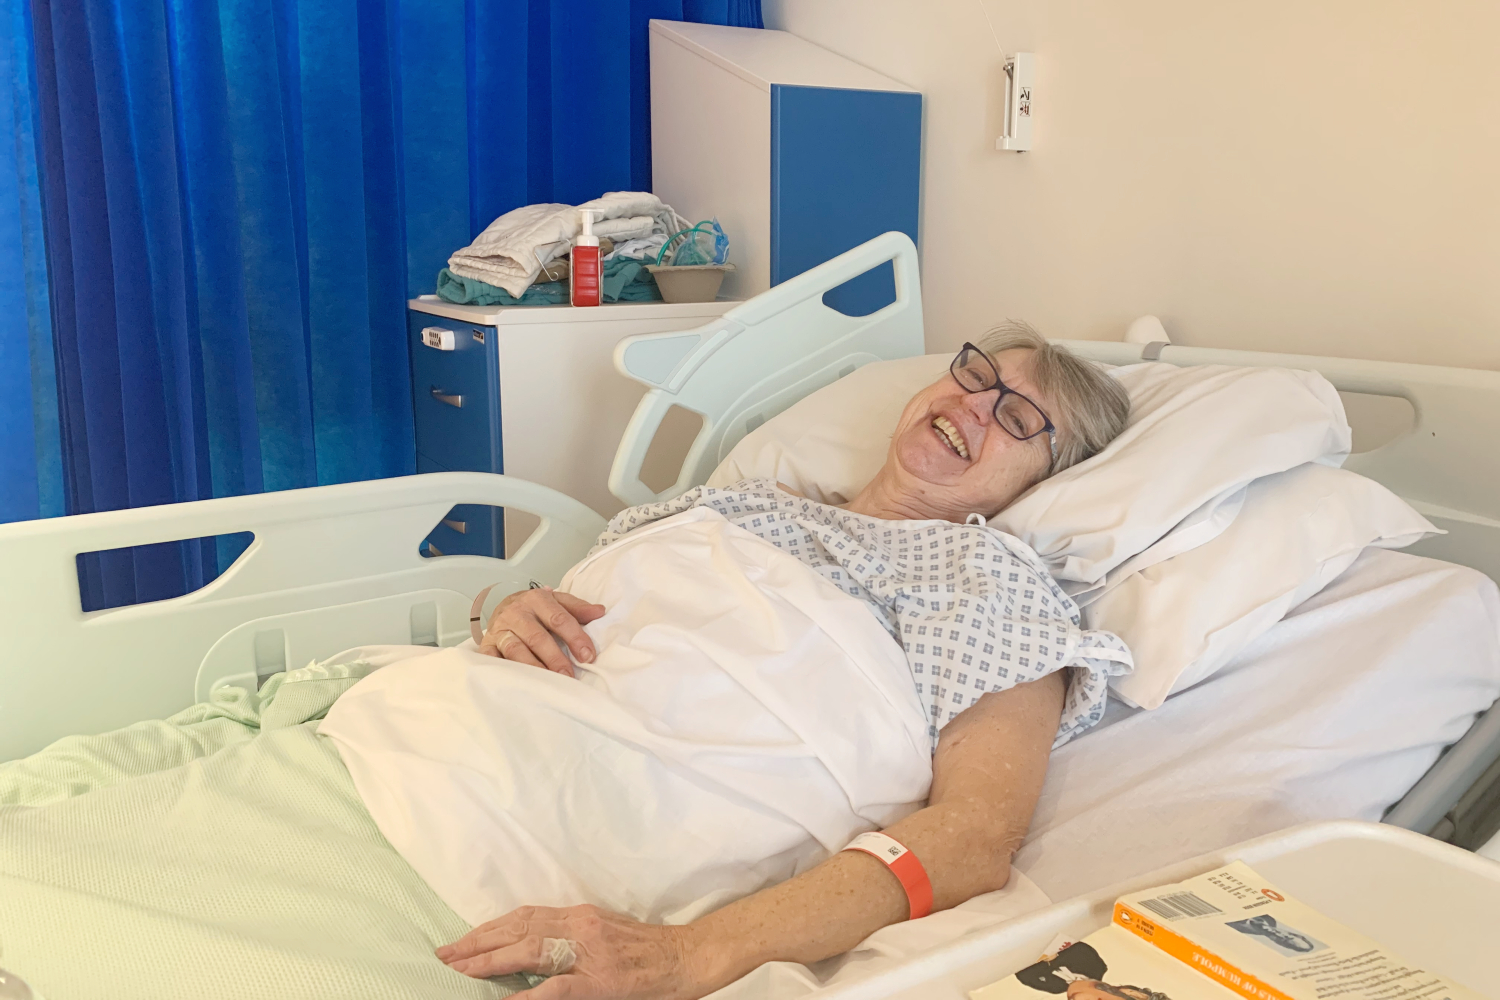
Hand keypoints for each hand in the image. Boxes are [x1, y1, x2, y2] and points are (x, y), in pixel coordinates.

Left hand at [436, 904, 715, 999]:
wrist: (688, 957)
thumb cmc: (649, 950)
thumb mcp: (607, 931)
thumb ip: (572, 936)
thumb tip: (531, 947)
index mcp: (580, 915)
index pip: (524, 916)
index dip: (489, 927)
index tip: (461, 939)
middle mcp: (579, 927)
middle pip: (517, 929)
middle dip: (477, 942)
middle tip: (445, 954)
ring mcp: (589, 952)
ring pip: (528, 950)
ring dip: (488, 960)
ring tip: (458, 970)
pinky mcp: (599, 981)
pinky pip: (555, 987)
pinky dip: (526, 993)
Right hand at [479, 587, 605, 675]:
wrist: (502, 606)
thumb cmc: (535, 608)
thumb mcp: (556, 602)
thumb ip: (577, 608)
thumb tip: (599, 612)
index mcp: (537, 599)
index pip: (559, 618)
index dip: (575, 637)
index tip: (588, 656)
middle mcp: (516, 613)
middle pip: (537, 637)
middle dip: (555, 658)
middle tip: (569, 676)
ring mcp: (500, 629)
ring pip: (515, 650)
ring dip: (533, 667)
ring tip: (548, 684)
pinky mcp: (487, 645)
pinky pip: (493, 660)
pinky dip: (503, 671)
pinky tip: (517, 682)